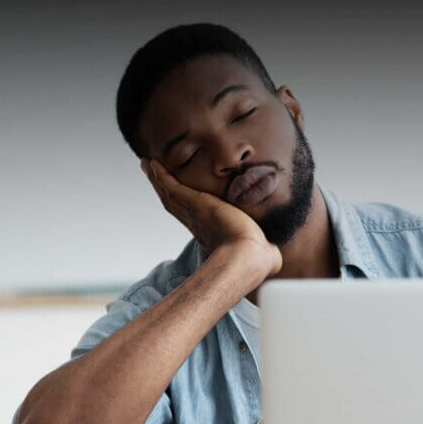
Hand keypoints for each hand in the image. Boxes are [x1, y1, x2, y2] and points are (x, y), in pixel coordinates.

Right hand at [141, 158, 281, 276]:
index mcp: (210, 233)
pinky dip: (160, 175)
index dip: (182, 203)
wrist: (248, 257)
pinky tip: (152, 163)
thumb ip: (265, 249)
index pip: (192, 214)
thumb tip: (275, 255)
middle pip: (173, 201)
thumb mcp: (261, 250)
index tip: (176, 195)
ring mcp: (192, 213)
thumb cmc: (257, 260)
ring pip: (169, 192)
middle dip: (162, 187)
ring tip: (147, 164)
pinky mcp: (194, 203)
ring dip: (157, 178)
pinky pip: (172, 185)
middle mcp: (196, 223)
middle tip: (152, 173)